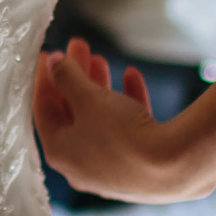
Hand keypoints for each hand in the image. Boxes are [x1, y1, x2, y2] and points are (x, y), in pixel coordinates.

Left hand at [33, 38, 204, 203]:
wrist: (172, 168)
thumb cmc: (122, 135)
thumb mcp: (89, 98)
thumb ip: (67, 77)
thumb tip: (52, 63)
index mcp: (60, 152)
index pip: (43, 110)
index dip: (44, 79)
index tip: (46, 54)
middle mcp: (80, 165)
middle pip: (71, 113)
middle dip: (74, 77)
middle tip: (78, 47)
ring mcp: (110, 168)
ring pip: (98, 120)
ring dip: (98, 87)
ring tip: (100, 58)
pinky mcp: (137, 166)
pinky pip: (125, 128)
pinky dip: (125, 101)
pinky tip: (132, 76)